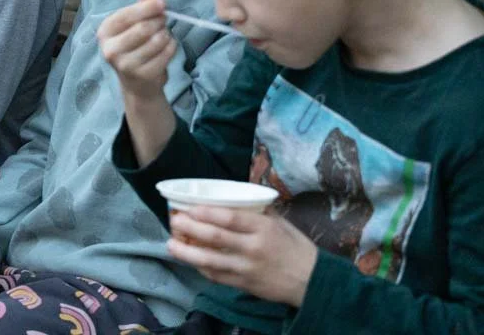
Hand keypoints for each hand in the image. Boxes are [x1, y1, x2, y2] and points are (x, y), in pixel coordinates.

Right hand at [97, 0, 175, 99]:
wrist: (137, 83)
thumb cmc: (134, 46)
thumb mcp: (134, 23)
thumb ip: (142, 4)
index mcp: (104, 32)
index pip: (126, 15)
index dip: (147, 7)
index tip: (163, 2)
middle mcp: (110, 50)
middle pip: (143, 28)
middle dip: (159, 21)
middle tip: (164, 19)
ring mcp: (125, 65)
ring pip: (156, 41)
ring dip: (166, 34)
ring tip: (164, 34)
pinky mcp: (142, 75)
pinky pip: (166, 54)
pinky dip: (172, 46)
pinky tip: (168, 46)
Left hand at [168, 206, 317, 307]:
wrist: (313, 282)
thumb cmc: (296, 248)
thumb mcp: (281, 223)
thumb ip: (257, 212)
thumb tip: (234, 198)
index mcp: (264, 228)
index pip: (230, 218)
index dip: (206, 213)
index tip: (189, 208)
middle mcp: (253, 248)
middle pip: (215, 237)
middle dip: (190, 228)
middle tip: (174, 221)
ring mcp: (247, 268)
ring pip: (211, 260)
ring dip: (187, 252)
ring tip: (171, 245)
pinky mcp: (244, 285)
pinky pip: (217, 276)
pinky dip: (201, 268)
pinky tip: (190, 260)